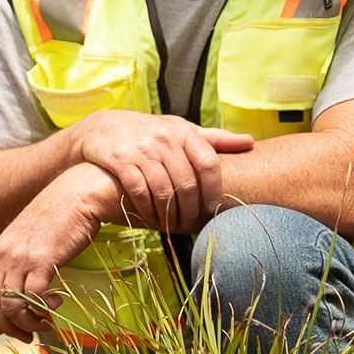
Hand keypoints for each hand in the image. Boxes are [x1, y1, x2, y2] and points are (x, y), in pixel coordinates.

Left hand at [0, 162, 119, 342]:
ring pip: (10, 305)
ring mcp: (21, 257)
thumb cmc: (62, 212)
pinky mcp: (43, 260)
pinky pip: (34, 296)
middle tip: (28, 335)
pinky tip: (57, 303)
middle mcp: (4, 254)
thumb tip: (27, 281)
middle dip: (7, 327)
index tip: (8, 323)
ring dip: (26, 322)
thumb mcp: (32, 234)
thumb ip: (22, 255)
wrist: (80, 192)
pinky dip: (43, 307)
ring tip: (45, 323)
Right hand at [72, 110, 252, 232]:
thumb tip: (251, 142)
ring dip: (169, 214)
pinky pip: (139, 191)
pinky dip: (147, 210)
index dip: (214, 189)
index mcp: (184, 131)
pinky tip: (151, 219)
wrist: (102, 127)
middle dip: (191, 209)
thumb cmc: (151, 132)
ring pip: (163, 190)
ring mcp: (142, 150)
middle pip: (186, 182)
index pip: (208, 162)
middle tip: (192, 224)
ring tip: (173, 226)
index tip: (214, 208)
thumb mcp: (182, 129)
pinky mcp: (120, 161)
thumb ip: (215, 139)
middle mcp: (164, 139)